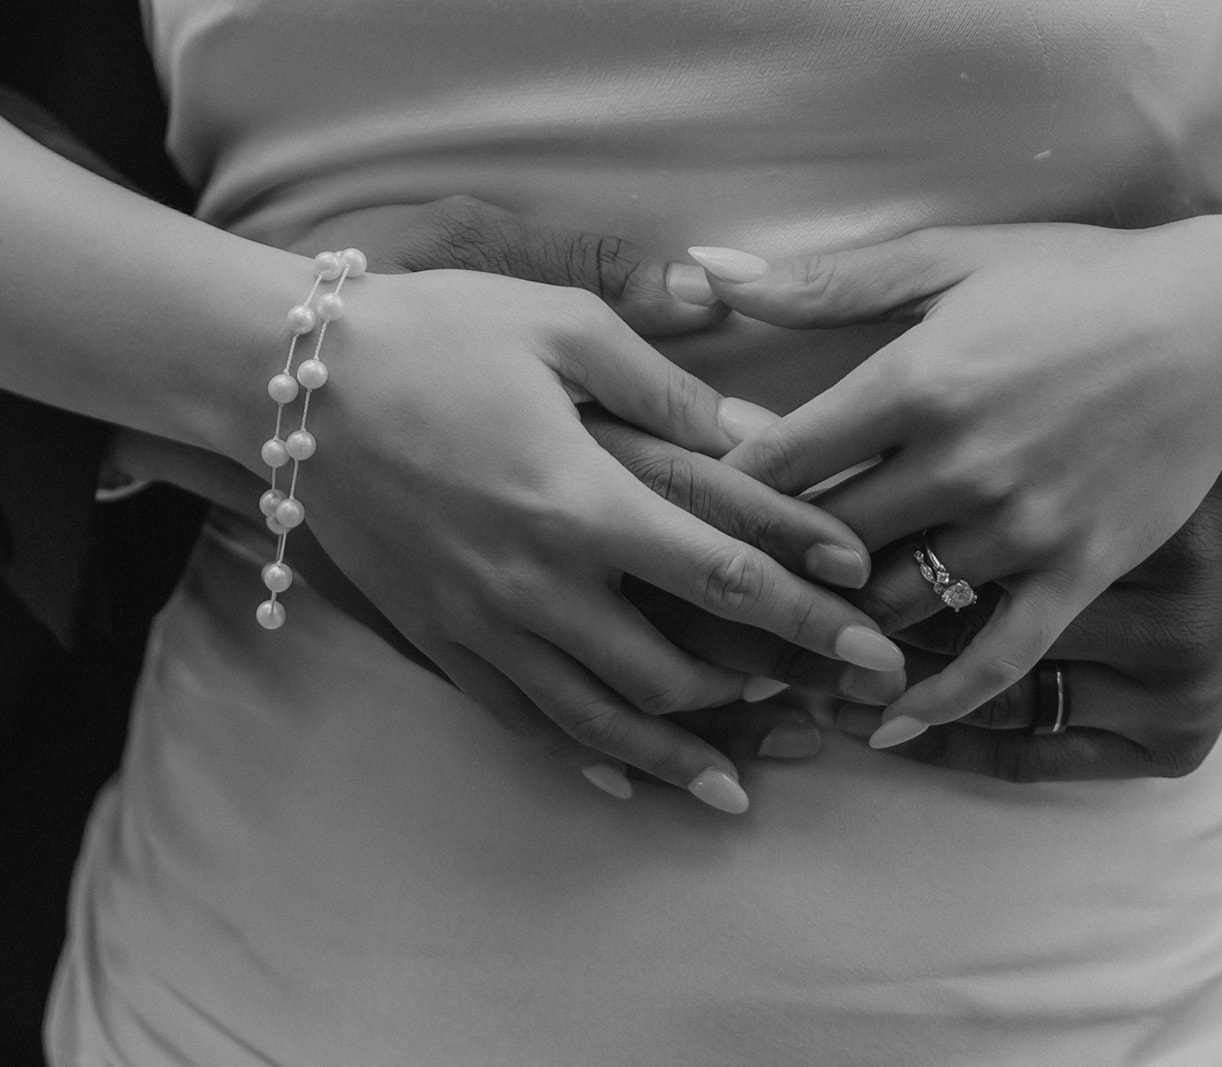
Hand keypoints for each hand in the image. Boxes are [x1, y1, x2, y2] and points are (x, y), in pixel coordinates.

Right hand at [227, 213, 906, 813]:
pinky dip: (583, 755)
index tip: (875, 641)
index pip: (725, 578)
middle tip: (826, 705)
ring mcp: (481, 623)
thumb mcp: (559, 327)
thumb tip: (755, 440)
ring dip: (681, 754)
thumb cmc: (433, 333)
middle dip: (763, 693)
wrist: (290, 379)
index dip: (811, 614)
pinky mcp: (438, 639)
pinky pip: (521, 720)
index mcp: (582, 501)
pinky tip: (625, 778)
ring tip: (744, 779)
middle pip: (673, 672)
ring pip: (600, 720)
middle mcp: (536, 584)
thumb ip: (665, 388)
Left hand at [691, 220, 1221, 740]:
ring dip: (836, 634)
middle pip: (827, 542)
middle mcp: (961, 461)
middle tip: (711, 601)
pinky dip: (940, 699)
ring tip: (776, 658)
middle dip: (765, 573)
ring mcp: (1023, 525)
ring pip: (896, 604)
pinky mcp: (1079, 570)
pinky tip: (887, 725)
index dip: (722, 495)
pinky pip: (998, 655)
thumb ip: (829, 281)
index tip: (684, 518)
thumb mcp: (953, 257)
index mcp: (917, 379)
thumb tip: (710, 271)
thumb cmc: (1079, 281)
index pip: (782, 460)